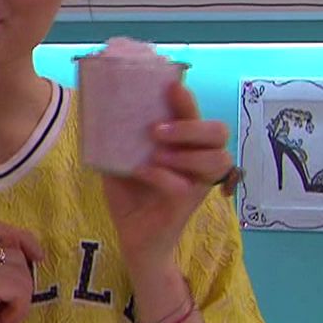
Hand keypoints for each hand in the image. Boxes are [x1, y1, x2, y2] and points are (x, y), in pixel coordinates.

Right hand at [0, 221, 45, 322]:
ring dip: (21, 297)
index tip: (38, 257)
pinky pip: (20, 287)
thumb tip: (24, 245)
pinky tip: (2, 321)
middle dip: (22, 281)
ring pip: (20, 269)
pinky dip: (19, 307)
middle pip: (14, 250)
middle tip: (4, 306)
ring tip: (1, 315)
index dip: (22, 237)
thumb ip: (4, 264)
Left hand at [101, 81, 234, 273]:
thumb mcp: (119, 161)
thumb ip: (119, 139)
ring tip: (155, 153)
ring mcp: (197, 182)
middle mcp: (198, 160)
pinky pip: (185, 185)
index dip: (188, 100)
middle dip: (191, 125)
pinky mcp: (188, 204)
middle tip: (156, 130)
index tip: (169, 86)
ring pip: (218, 158)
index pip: (196, 114)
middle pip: (219, 132)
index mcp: (185, 144)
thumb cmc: (131, 194)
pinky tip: (142, 172)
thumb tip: (102, 112)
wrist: (132, 236)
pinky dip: (162, 176)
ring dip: (186, 150)